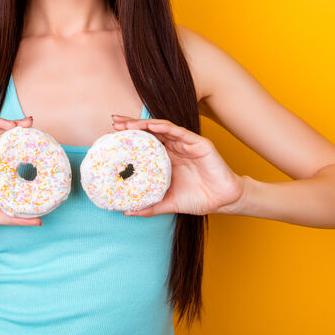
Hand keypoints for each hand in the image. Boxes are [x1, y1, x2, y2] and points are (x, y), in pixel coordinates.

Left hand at [110, 114, 245, 216]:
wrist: (223, 201)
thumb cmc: (198, 198)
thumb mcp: (168, 203)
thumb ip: (149, 206)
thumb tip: (126, 212)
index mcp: (166, 158)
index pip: (144, 143)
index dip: (129, 137)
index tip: (111, 134)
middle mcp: (174, 148)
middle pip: (150, 132)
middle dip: (131, 125)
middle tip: (114, 122)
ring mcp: (186, 144)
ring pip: (162, 128)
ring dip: (144, 124)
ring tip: (128, 124)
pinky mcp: (198, 143)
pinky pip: (180, 132)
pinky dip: (165, 127)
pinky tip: (152, 126)